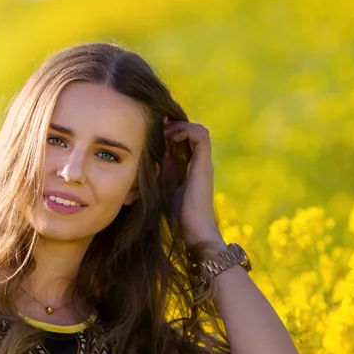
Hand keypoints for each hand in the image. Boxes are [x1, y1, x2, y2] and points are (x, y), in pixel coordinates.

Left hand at [161, 117, 219, 245]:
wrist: (194, 229)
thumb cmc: (178, 214)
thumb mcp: (163, 186)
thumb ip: (160, 171)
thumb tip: (149, 155)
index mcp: (190, 166)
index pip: (183, 139)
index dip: (169, 130)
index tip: (152, 129)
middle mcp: (199, 161)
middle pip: (191, 130)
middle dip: (174, 124)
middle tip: (156, 125)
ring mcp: (203, 162)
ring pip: (198, 129)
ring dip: (180, 125)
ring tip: (164, 131)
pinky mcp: (205, 163)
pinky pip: (201, 135)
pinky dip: (186, 130)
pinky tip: (170, 137)